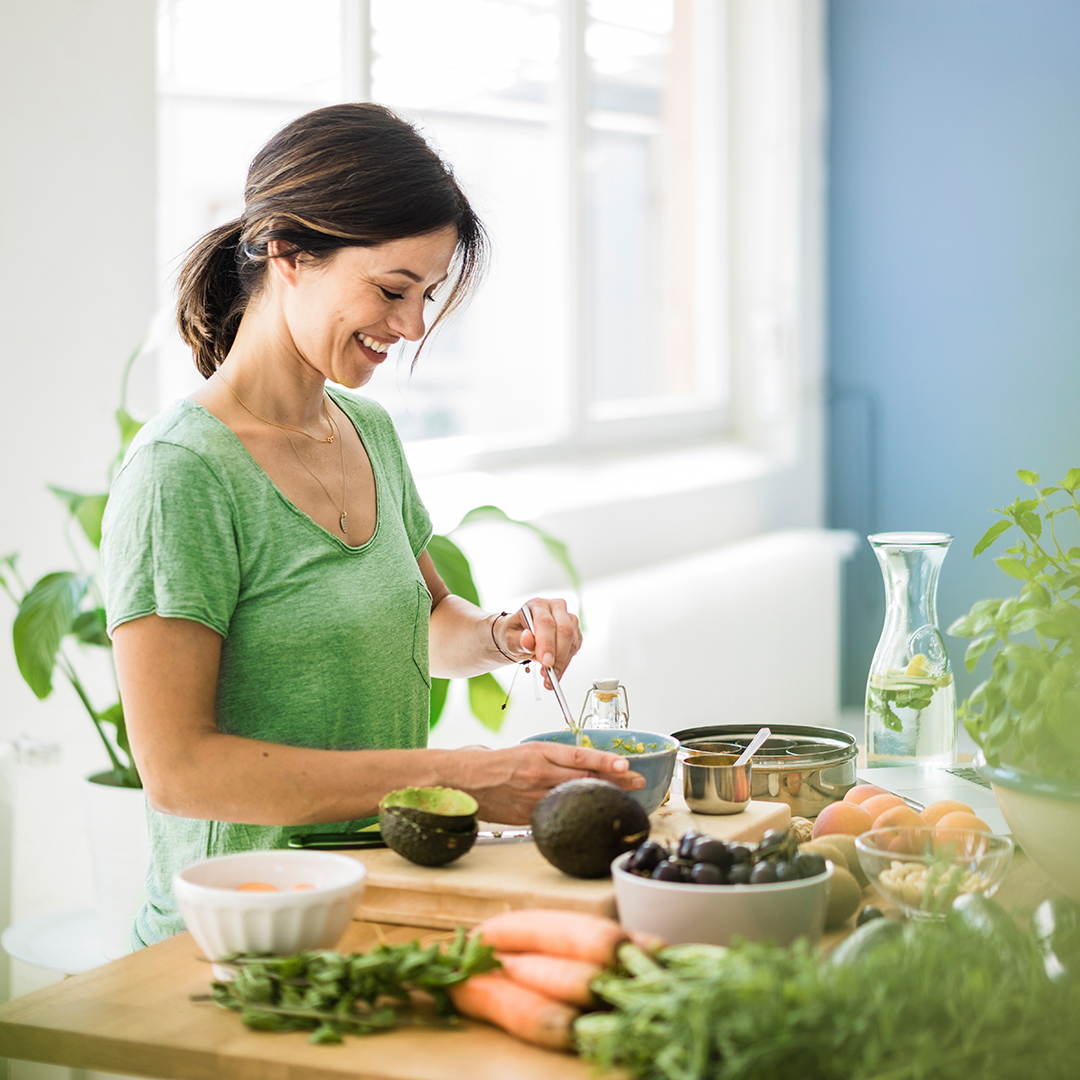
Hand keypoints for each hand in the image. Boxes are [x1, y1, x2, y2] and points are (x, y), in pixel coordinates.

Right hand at [447, 742, 643, 824]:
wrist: (465, 779)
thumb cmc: (497, 763)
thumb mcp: (528, 752)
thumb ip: (554, 760)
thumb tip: (585, 766)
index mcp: (540, 752)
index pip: (579, 755)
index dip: (605, 760)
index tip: (627, 763)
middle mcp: (540, 773)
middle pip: (584, 778)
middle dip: (615, 779)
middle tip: (638, 780)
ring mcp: (534, 796)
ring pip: (575, 797)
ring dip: (601, 797)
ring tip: (625, 796)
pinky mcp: (528, 815)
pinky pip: (557, 814)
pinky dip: (576, 814)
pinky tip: (591, 815)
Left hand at [496, 598, 581, 685]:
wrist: (520, 636)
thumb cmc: (514, 634)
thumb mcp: (510, 639)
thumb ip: (519, 640)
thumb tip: (527, 639)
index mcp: (537, 605)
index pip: (546, 622)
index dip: (547, 643)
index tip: (546, 662)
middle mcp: (555, 608)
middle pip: (564, 630)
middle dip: (558, 655)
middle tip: (550, 674)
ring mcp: (568, 618)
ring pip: (572, 641)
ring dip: (562, 662)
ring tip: (548, 677)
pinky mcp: (574, 631)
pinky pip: (575, 648)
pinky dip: (566, 662)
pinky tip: (554, 670)